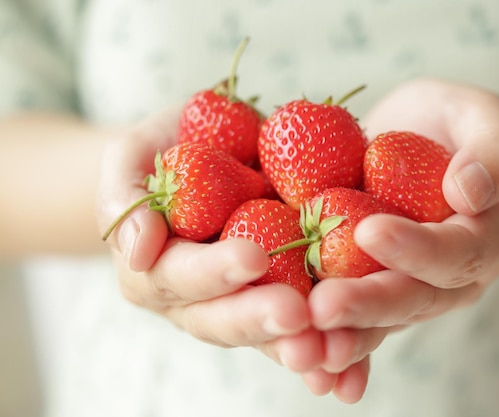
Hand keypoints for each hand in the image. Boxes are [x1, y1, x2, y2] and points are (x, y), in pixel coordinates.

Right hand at [95, 108, 323, 372]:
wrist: (209, 155)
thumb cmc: (166, 151)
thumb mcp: (132, 157)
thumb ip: (124, 196)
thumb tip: (139, 250)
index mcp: (155, 271)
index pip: (181, 276)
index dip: (213, 271)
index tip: (252, 257)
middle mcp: (196, 301)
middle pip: (224, 320)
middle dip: (259, 318)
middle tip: (297, 315)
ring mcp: (240, 302)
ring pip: (265, 333)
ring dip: (295, 344)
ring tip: (326, 349)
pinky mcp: (282, 294)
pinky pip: (303, 323)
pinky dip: (327, 342)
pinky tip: (352, 357)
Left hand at [299, 78, 498, 399]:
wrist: (428, 141)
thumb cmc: (456, 124)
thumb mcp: (485, 117)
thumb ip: (495, 152)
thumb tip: (469, 192)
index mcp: (485, 241)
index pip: (455, 253)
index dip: (416, 249)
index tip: (369, 231)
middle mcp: (449, 280)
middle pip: (412, 300)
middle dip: (366, 306)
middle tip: (322, 309)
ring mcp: (410, 289)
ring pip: (378, 322)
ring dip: (340, 338)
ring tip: (301, 350)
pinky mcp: (373, 288)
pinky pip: (354, 321)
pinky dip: (328, 342)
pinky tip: (297, 359)